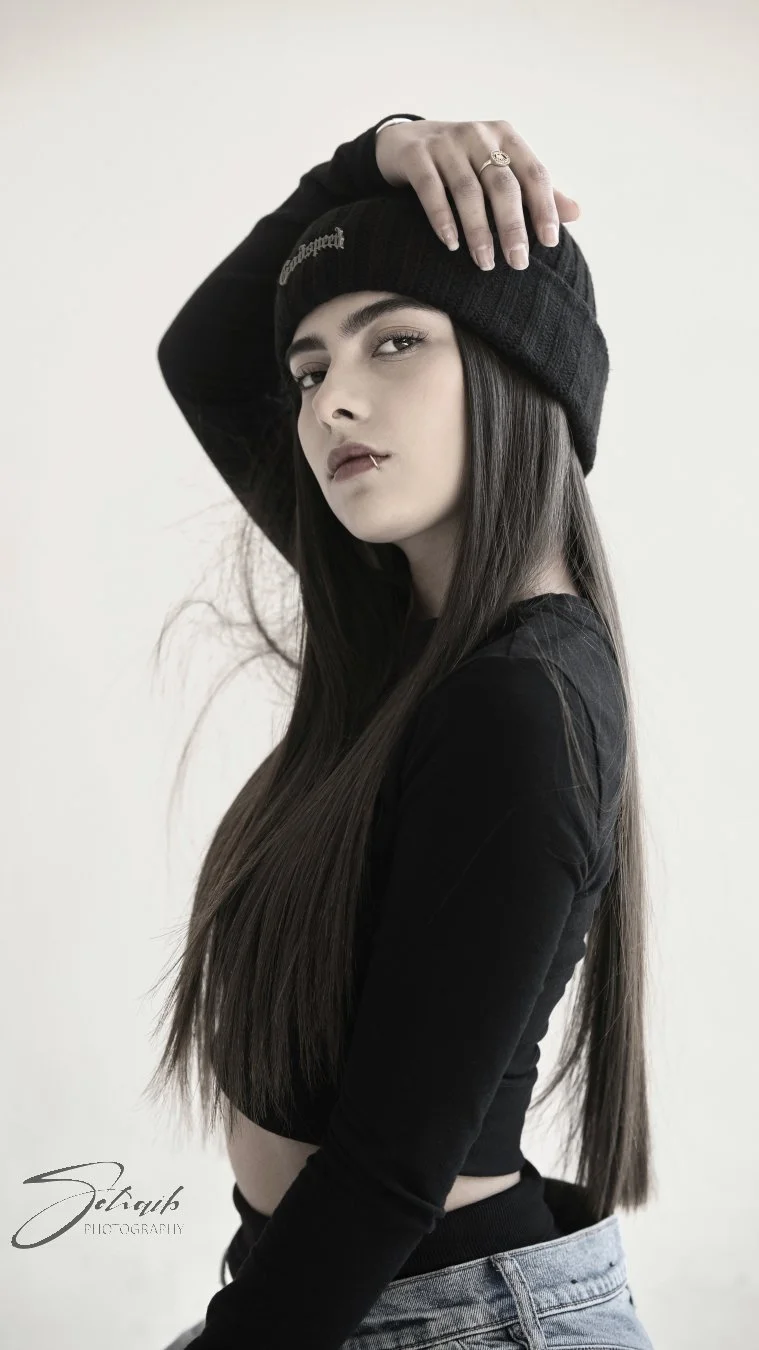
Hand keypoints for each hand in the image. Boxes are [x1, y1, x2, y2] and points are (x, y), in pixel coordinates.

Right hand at [375, 119, 580, 269]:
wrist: (405, 141)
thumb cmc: (463, 163)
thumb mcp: (500, 170)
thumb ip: (535, 191)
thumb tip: (576, 213)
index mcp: (506, 138)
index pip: (534, 173)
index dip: (544, 208)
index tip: (549, 243)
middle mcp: (479, 135)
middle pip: (502, 184)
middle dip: (512, 226)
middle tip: (517, 263)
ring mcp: (446, 143)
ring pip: (467, 190)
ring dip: (478, 230)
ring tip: (485, 263)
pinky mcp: (417, 155)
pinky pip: (431, 189)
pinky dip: (442, 218)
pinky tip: (451, 244)